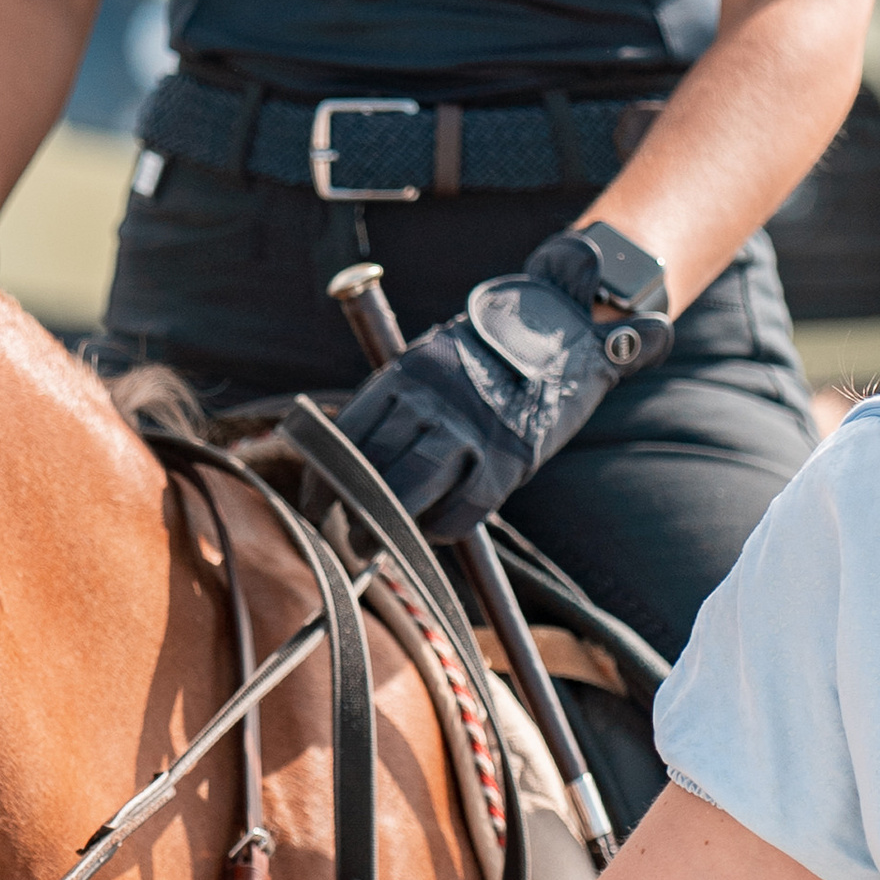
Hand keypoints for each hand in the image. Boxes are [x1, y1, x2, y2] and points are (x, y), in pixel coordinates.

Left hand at [341, 234, 641, 537]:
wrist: (563, 335)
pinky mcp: (508, 456)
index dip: (323, 476)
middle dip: (351, 508)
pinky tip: (435, 529)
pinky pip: (464, 507)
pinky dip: (443, 527)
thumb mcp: (431, 364)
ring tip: (373, 544)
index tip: (316, 505)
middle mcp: (432, 399)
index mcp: (405, 373)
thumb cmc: (485, 363)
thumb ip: (395, 406)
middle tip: (346, 536)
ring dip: (386, 523)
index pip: (346, 432)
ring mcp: (470, 428)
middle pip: (373, 464)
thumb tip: (348, 464)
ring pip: (411, 487)